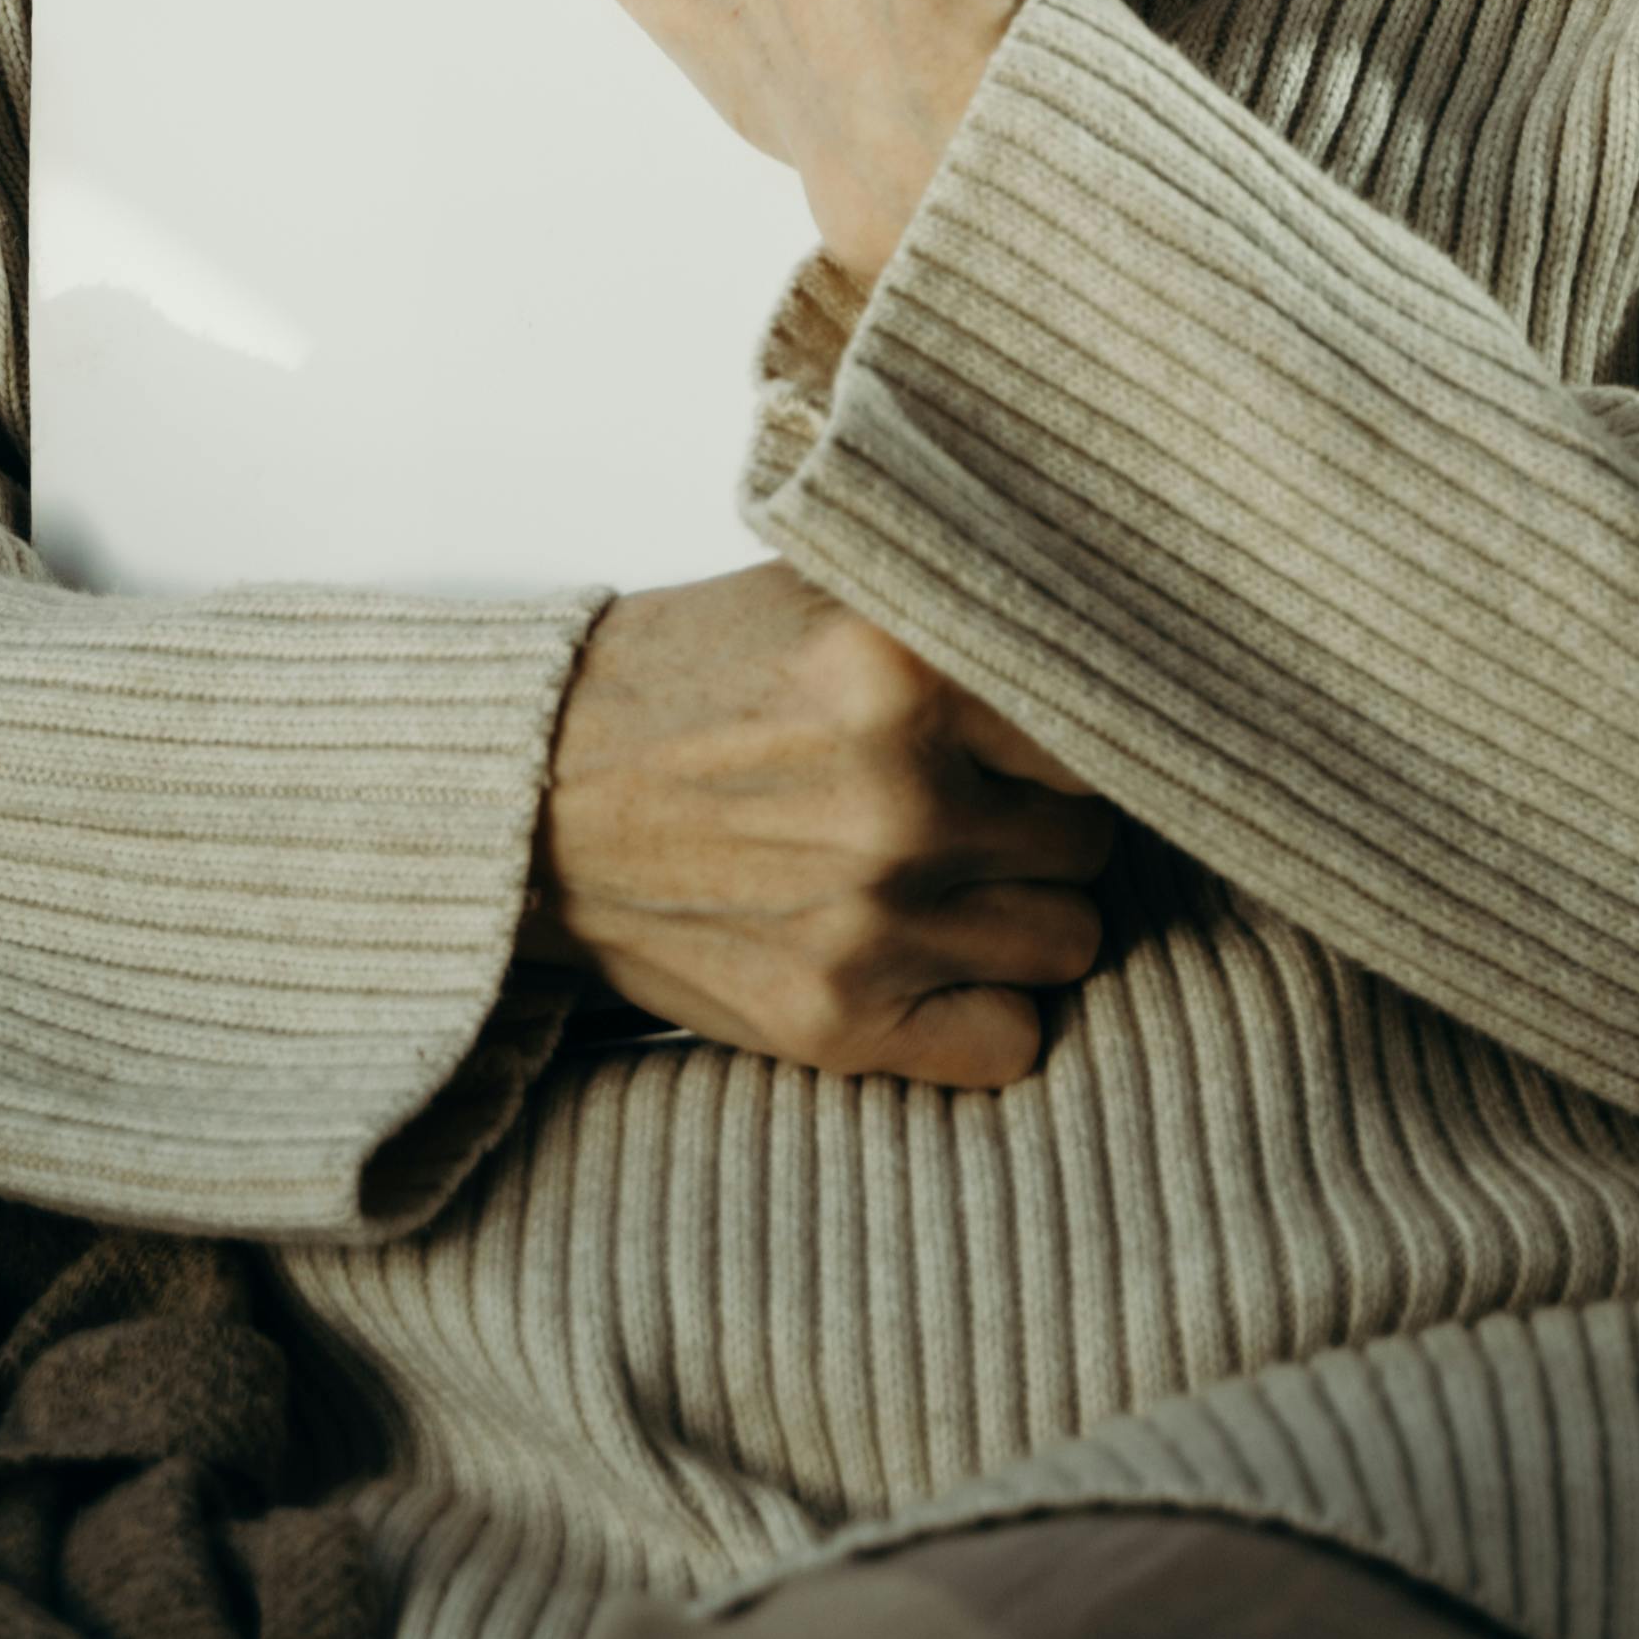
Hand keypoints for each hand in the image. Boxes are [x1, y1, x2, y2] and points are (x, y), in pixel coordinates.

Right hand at [538, 562, 1112, 1084]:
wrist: (536, 798)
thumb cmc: (685, 688)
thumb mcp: (821, 596)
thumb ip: (956, 616)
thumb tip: (1102, 639)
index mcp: (903, 672)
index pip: (1097, 724)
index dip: (1070, 734)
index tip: (1035, 743)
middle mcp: (899, 800)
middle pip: (1090, 839)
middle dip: (1043, 826)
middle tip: (980, 811)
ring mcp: (869, 921)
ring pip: (1070, 939)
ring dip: (1023, 914)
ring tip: (955, 883)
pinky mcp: (834, 1021)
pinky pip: (1010, 1042)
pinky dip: (991, 1011)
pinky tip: (940, 963)